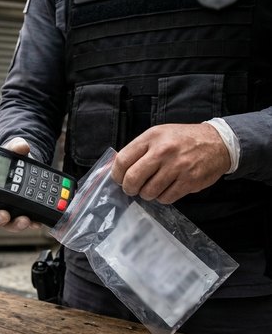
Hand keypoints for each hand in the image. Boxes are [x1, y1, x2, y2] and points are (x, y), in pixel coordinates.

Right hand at [0, 137, 41, 231]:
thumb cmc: (11, 162)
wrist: (28, 166)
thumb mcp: (10, 152)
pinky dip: (32, 222)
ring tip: (24, 220)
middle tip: (3, 215)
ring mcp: (8, 211)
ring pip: (7, 223)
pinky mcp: (23, 213)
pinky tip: (37, 221)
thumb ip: (13, 147)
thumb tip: (21, 146)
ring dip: (15, 224)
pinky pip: (26, 222)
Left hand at [111, 122, 230, 203]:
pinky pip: (165, 198)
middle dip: (129, 188)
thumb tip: (115, 168)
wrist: (218, 142)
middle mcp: (163, 151)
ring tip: (152, 187)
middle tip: (132, 188)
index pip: (123, 160)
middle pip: (132, 178)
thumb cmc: (182, 140)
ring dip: (146, 194)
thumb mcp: (158, 135)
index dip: (117, 174)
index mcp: (152, 137)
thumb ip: (138, 150)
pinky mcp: (189, 181)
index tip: (120, 179)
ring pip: (148, 192)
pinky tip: (166, 189)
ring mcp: (177, 166)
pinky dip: (162, 197)